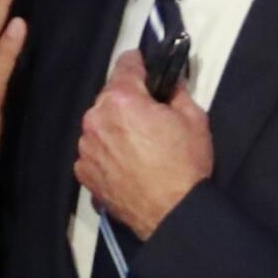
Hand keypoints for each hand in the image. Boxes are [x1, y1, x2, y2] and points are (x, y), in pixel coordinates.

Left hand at [76, 50, 211, 237]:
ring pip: (100, 124)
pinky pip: (94, 151)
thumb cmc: (185, 165)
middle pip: (110, 97)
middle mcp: (96, 119)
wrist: (172, 214)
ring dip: (114, 127)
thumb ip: (176, 92)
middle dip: (127, 101)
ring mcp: (86, 147)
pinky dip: (107, 152)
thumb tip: (168, 83)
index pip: (125, 65)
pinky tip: (126, 164)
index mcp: (121, 100)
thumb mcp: (194, 118)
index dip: (138, 63)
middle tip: (149, 116)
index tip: (144, 65)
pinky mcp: (84, 172)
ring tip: (138, 146)